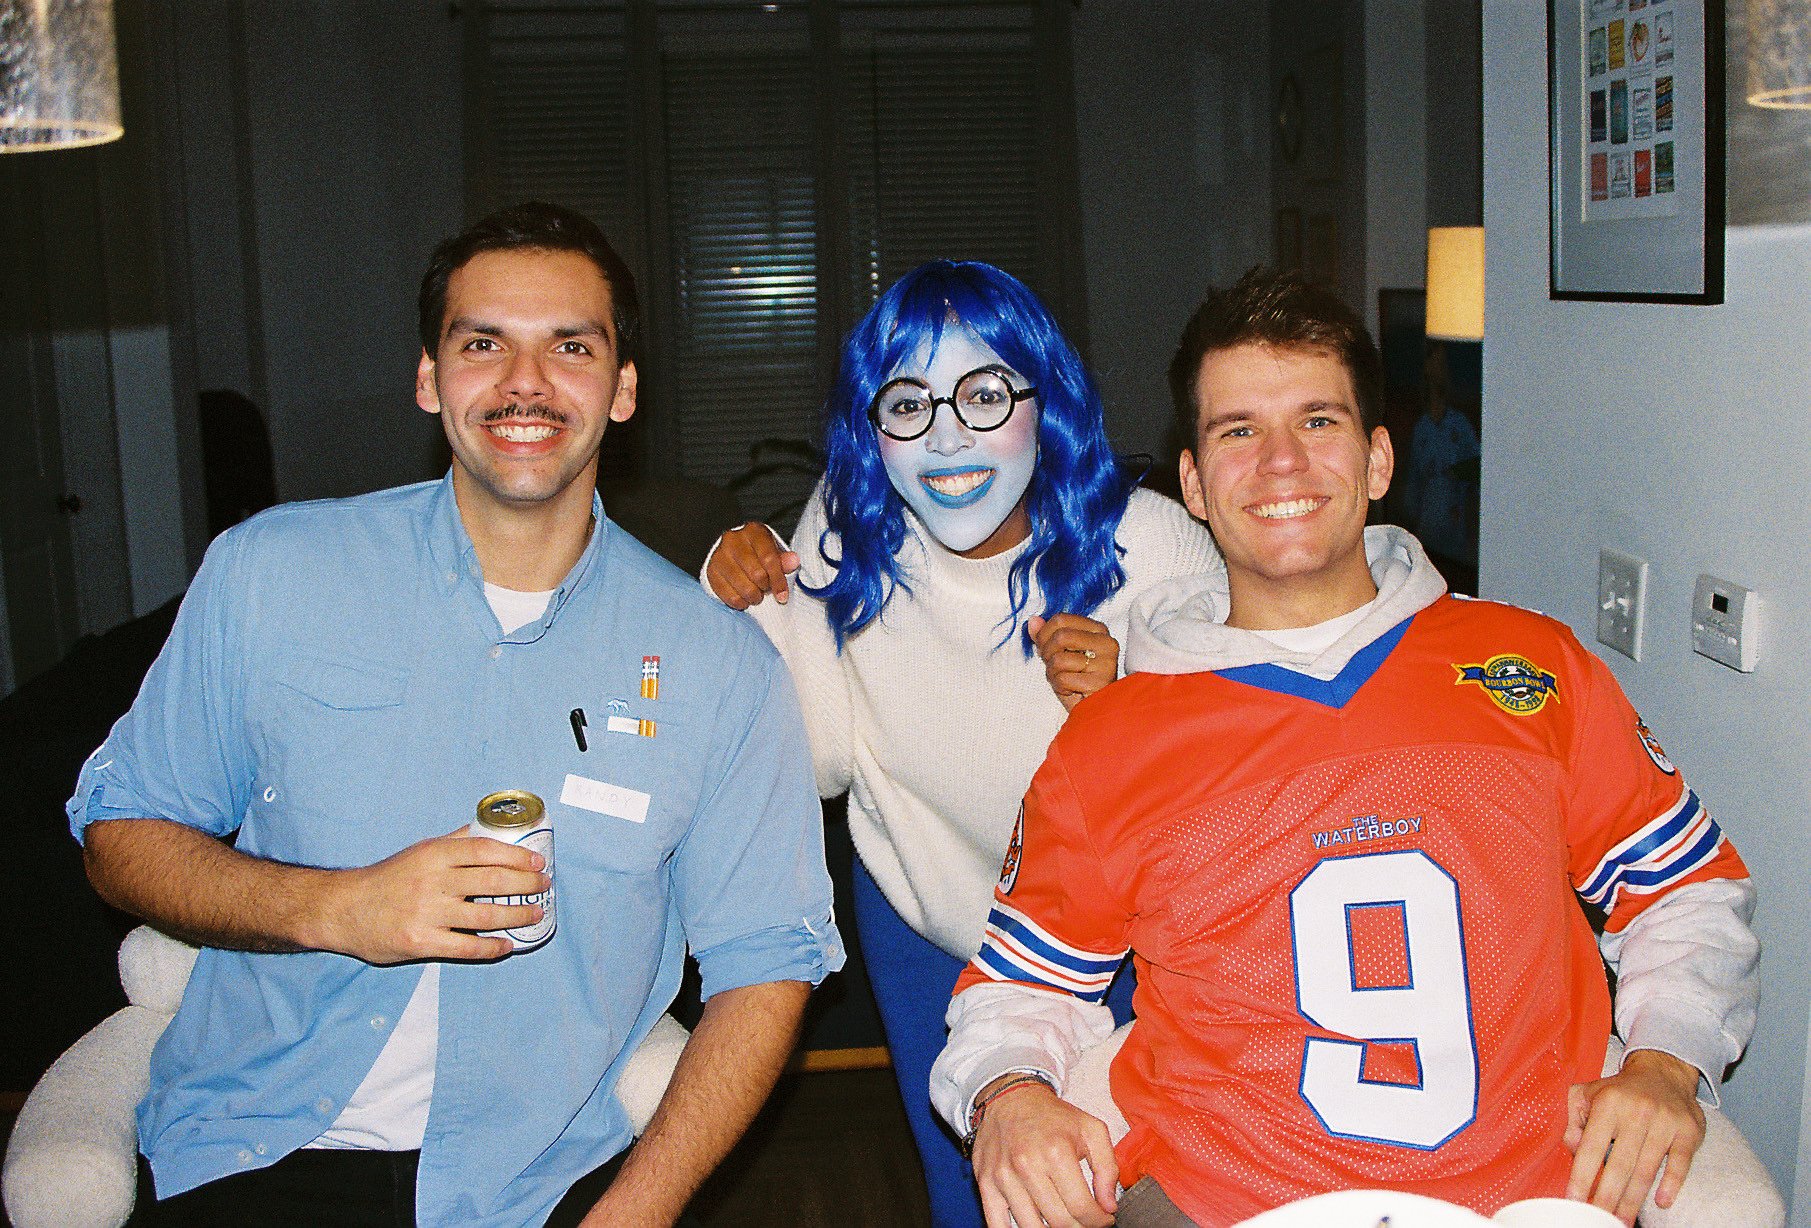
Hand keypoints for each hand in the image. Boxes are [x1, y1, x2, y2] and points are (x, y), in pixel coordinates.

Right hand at [315, 826, 548, 964]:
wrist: (343, 910)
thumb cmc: (386, 879)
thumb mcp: (419, 852)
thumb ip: (453, 843)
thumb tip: (487, 830)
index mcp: (434, 855)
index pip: (485, 851)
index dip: (517, 857)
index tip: (539, 863)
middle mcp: (433, 881)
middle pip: (493, 881)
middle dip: (526, 885)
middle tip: (544, 887)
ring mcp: (427, 913)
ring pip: (485, 916)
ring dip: (517, 915)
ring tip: (535, 914)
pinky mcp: (421, 942)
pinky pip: (466, 948)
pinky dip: (492, 948)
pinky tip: (506, 945)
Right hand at [705, 523, 797, 608]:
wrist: (733, 552)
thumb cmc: (758, 553)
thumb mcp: (774, 552)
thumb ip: (784, 560)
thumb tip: (794, 561)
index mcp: (754, 531)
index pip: (769, 559)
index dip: (778, 580)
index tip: (783, 596)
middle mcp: (733, 539)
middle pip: (756, 574)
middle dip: (765, 588)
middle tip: (766, 590)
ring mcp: (719, 554)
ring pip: (742, 586)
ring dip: (753, 596)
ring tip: (756, 595)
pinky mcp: (711, 570)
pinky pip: (726, 594)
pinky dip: (738, 602)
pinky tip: (744, 600)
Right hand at [971, 1079, 1116, 1227]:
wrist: (1010, 1097)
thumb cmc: (1051, 1116)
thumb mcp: (1091, 1130)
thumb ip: (1108, 1167)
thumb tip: (1109, 1205)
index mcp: (1057, 1152)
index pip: (1082, 1208)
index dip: (1098, 1221)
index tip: (1102, 1219)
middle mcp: (1027, 1166)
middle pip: (1059, 1221)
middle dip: (1078, 1226)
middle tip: (1084, 1219)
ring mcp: (1004, 1177)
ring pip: (1032, 1227)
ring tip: (1062, 1218)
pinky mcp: (986, 1183)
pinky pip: (998, 1225)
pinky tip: (1033, 1224)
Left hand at [1028, 615, 1118, 711]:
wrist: (1093, 709)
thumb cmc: (1077, 681)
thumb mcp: (1058, 654)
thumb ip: (1046, 636)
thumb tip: (1033, 621)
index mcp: (1097, 630)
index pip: (1061, 619)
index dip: (1044, 634)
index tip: (1045, 649)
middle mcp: (1106, 642)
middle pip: (1060, 636)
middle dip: (1047, 654)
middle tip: (1053, 667)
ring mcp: (1106, 662)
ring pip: (1060, 659)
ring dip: (1053, 674)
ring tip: (1064, 680)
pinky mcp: (1100, 682)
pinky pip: (1064, 679)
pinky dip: (1060, 687)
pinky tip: (1071, 690)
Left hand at [1565, 1048, 1706, 1224]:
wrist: (1663, 1071)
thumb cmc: (1619, 1091)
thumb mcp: (1587, 1094)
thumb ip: (1573, 1119)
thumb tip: (1573, 1147)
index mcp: (1608, 1104)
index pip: (1591, 1147)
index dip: (1582, 1176)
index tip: (1574, 1199)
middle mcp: (1636, 1113)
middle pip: (1620, 1165)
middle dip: (1607, 1196)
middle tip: (1598, 1219)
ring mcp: (1665, 1122)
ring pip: (1646, 1169)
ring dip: (1633, 1199)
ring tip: (1622, 1220)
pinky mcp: (1688, 1132)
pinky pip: (1680, 1163)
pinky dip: (1671, 1184)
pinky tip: (1661, 1203)